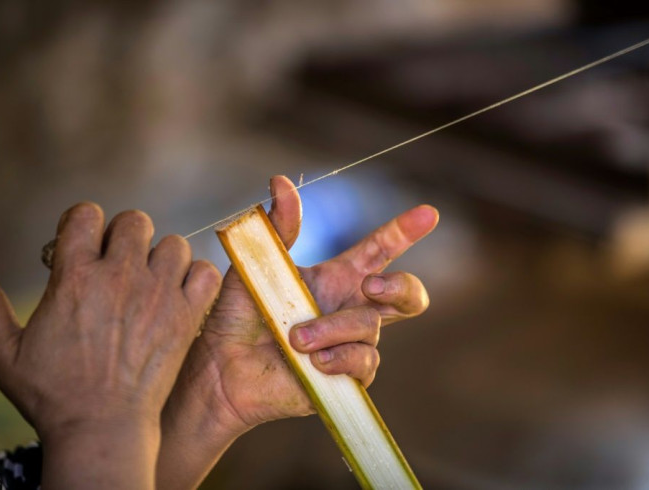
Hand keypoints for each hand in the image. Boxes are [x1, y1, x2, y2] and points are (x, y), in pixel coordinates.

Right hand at [0, 202, 221, 489]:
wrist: (102, 430)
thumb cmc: (51, 394)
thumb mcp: (4, 351)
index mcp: (74, 277)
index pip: (86, 213)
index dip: (83, 225)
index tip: (82, 247)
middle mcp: (119, 277)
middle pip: (134, 220)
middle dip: (124, 237)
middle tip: (118, 265)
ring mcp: (157, 295)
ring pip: (173, 243)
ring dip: (161, 258)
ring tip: (149, 283)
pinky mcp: (186, 316)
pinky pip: (205, 273)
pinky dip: (195, 278)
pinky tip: (179, 295)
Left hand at [158, 176, 437, 487]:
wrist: (220, 367)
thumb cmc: (236, 316)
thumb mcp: (255, 266)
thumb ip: (277, 228)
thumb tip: (281, 182)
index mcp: (336, 279)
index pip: (380, 251)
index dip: (405, 231)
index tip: (427, 213)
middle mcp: (349, 310)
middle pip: (407, 297)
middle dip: (401, 286)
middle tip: (372, 285)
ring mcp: (350, 345)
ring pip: (369, 328)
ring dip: (333, 328)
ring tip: (295, 338)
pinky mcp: (345, 377)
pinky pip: (363, 363)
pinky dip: (339, 358)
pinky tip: (314, 361)